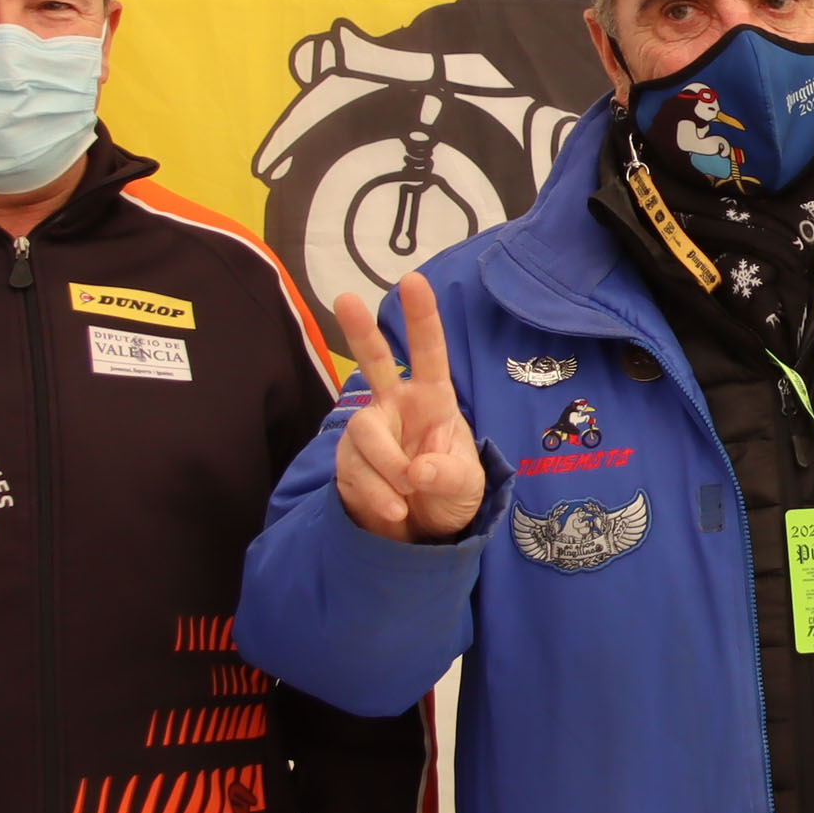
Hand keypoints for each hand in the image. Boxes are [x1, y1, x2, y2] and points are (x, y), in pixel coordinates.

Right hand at [329, 275, 486, 542]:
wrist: (420, 531)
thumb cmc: (449, 491)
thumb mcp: (467, 487)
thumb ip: (450, 476)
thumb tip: (417, 471)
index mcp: (433, 400)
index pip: (429, 354)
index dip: (422, 318)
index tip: (414, 281)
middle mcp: (396, 406)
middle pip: (373, 363)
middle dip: (359, 331)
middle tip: (346, 299)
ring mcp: (368, 431)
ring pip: (365, 434)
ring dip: (388, 470)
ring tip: (408, 499)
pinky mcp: (347, 460)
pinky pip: (353, 471)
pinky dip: (375, 496)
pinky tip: (393, 511)